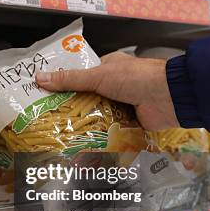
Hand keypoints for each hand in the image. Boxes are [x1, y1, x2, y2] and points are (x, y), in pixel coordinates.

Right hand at [35, 52, 178, 130]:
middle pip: (87, 97)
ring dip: (84, 123)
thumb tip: (39, 78)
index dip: (63, 85)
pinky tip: (81, 142)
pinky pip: (109, 129)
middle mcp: (114, 85)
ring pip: (97, 114)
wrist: (170, 98)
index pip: (81, 76)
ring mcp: (121, 104)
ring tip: (59, 133)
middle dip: (71, 107)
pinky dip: (99, 135)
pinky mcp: (128, 122)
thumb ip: (69, 80)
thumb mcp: (98, 76)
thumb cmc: (136, 78)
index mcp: (108, 67)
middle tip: (48, 118)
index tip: (45, 94)